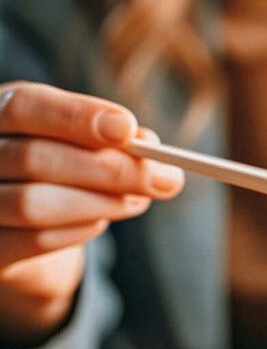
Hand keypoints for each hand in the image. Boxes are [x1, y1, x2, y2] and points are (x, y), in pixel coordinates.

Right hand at [0, 82, 184, 343]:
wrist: (18, 225)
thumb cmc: (59, 168)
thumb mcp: (83, 142)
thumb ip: (113, 140)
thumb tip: (150, 147)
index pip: (26, 106)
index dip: (79, 116)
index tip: (129, 129)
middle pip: (34, 159)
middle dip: (110, 170)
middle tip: (165, 179)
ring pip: (34, 205)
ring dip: (100, 203)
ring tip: (135, 201)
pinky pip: (36, 241)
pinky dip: (81, 230)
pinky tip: (99, 220)